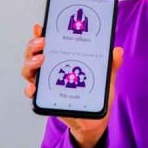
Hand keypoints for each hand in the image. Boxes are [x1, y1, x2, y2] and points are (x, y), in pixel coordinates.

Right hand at [22, 23, 124, 147]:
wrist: (96, 121)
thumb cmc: (98, 96)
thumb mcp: (107, 78)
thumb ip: (111, 65)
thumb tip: (118, 50)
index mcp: (63, 61)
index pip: (48, 45)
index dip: (40, 34)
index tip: (40, 27)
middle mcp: (51, 70)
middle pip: (33, 54)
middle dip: (33, 46)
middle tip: (43, 42)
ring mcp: (46, 84)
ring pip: (28, 71)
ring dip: (30, 63)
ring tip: (41, 59)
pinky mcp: (45, 99)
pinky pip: (32, 93)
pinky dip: (30, 89)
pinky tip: (34, 87)